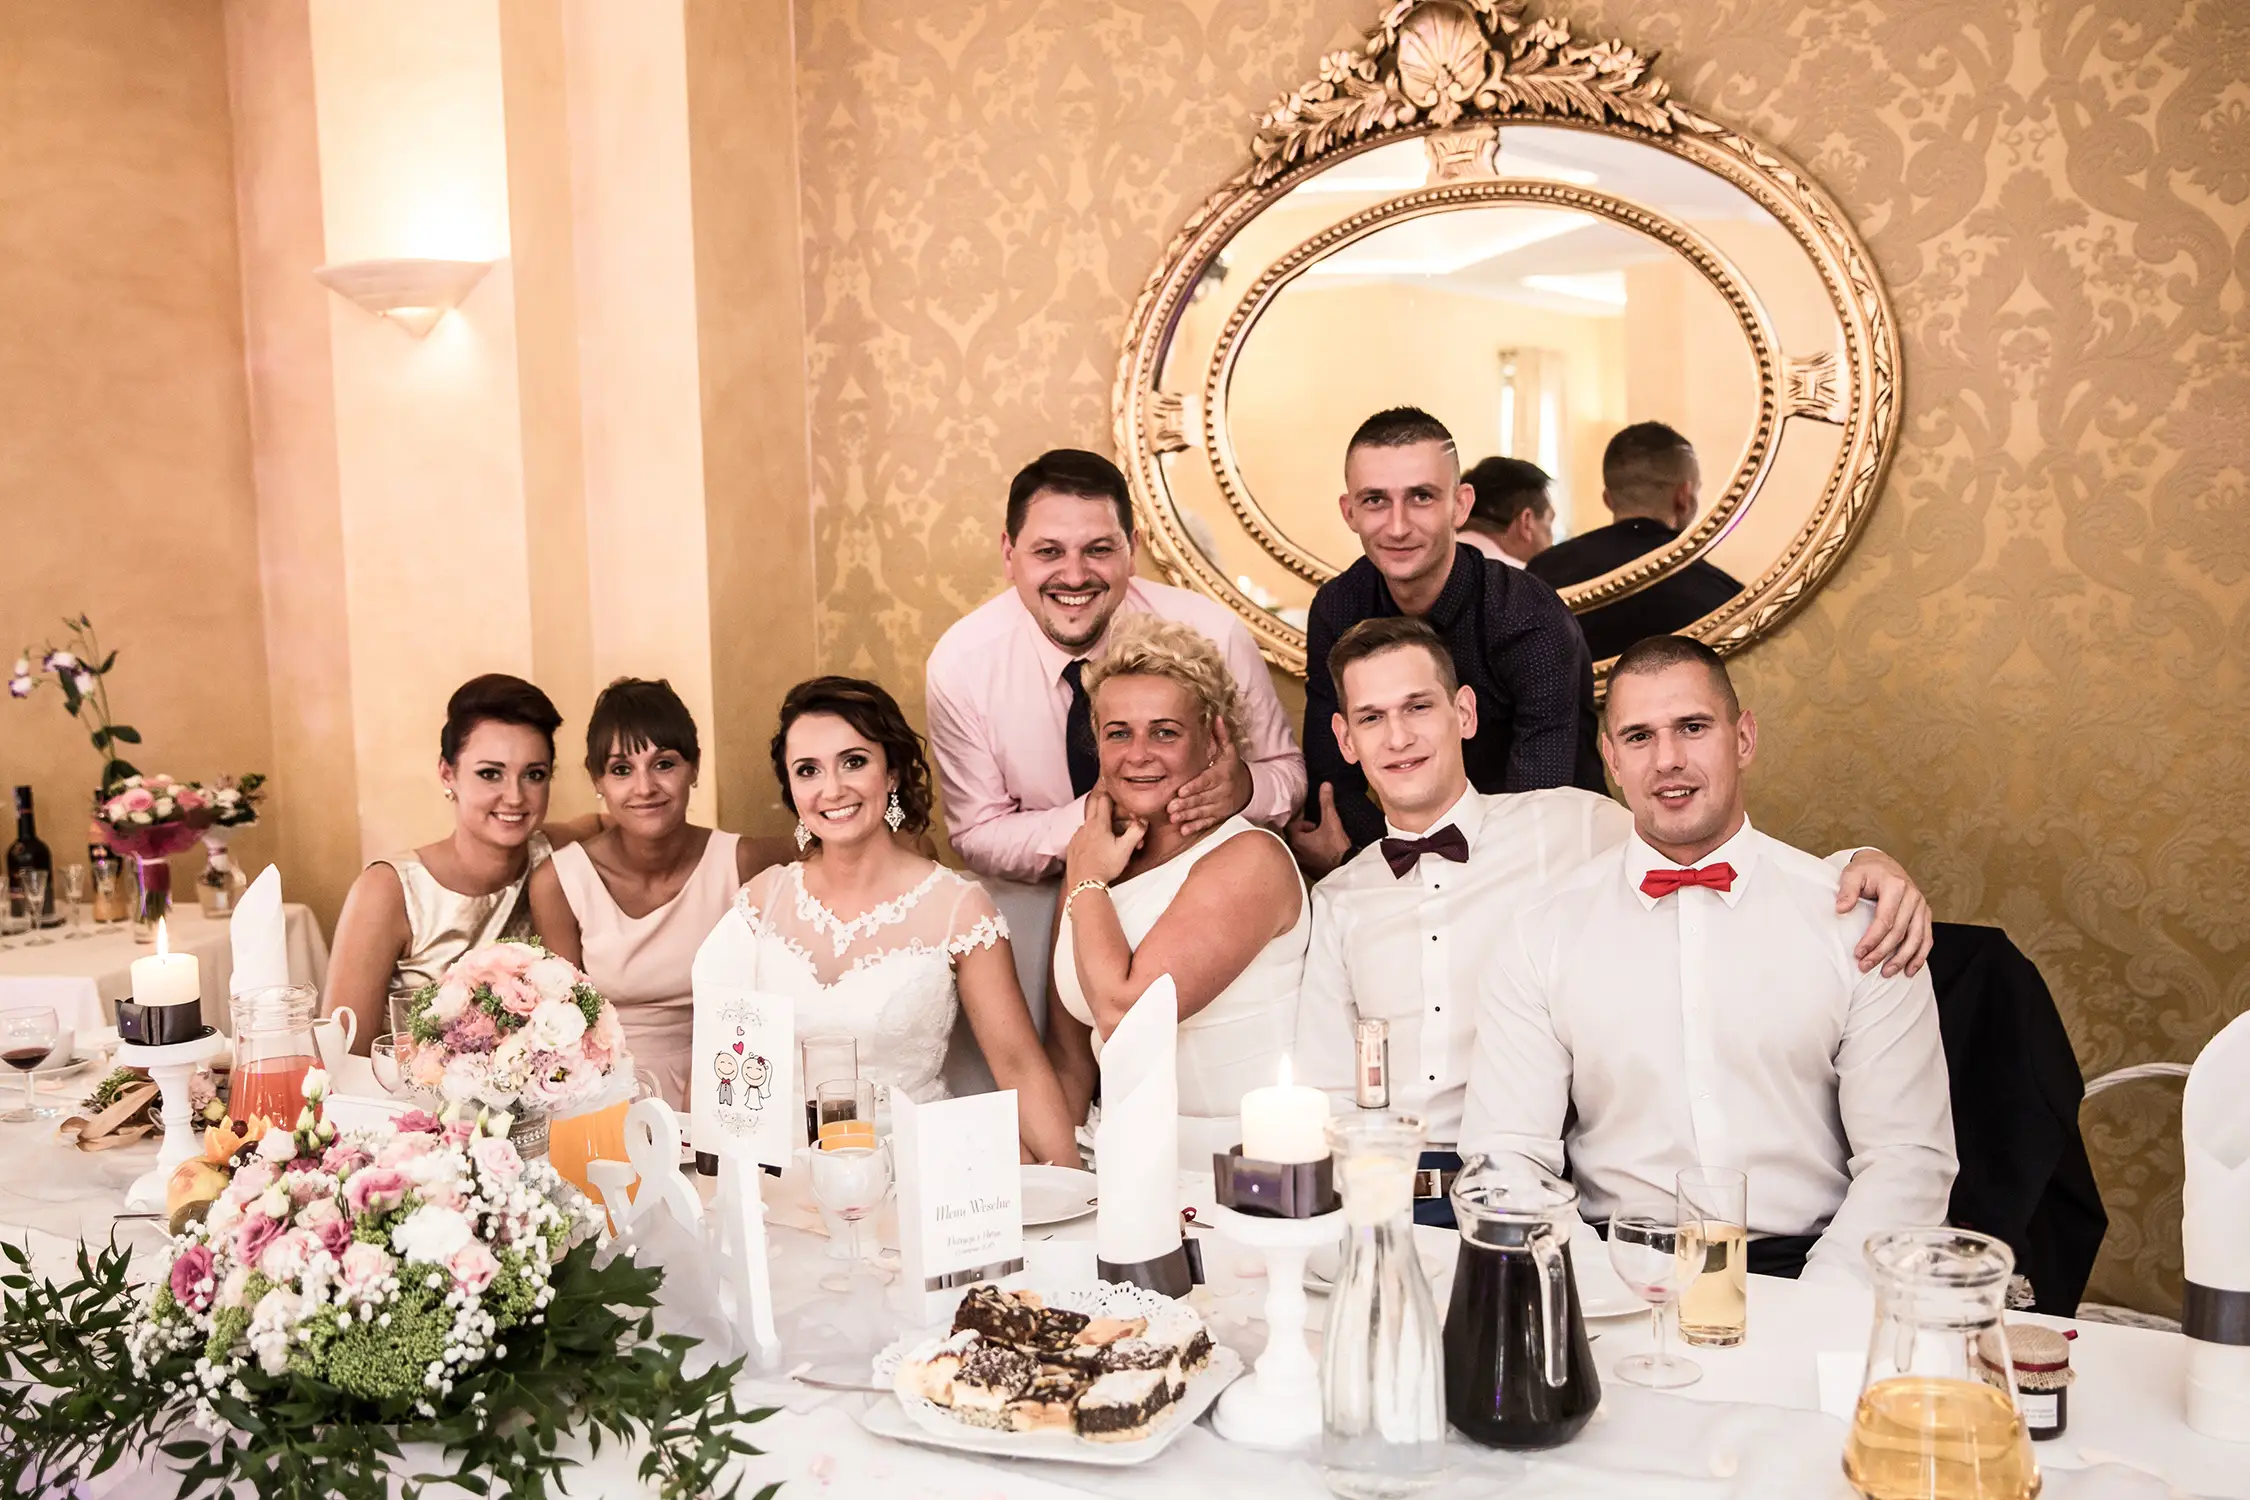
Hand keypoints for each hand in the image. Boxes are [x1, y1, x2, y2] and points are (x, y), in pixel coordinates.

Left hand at [1064, 791, 1144, 887]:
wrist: (1085, 883)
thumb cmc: (1105, 866)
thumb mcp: (1126, 849)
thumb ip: (1136, 831)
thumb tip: (1143, 820)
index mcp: (1099, 823)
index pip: (1104, 800)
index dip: (1112, 797)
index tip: (1118, 798)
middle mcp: (1086, 826)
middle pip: (1094, 806)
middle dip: (1105, 807)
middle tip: (1115, 812)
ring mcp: (1077, 835)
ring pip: (1090, 823)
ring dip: (1100, 825)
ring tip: (1111, 838)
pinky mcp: (1073, 845)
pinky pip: (1083, 834)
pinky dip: (1091, 836)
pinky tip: (1098, 847)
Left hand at [1167, 716, 1251, 836]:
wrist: (1248, 788)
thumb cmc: (1231, 767)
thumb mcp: (1230, 751)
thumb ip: (1221, 736)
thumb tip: (1217, 717)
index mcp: (1222, 774)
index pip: (1206, 781)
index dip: (1194, 787)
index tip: (1181, 791)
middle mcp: (1223, 791)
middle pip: (1203, 798)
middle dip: (1187, 804)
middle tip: (1171, 808)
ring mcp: (1222, 805)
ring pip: (1204, 812)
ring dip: (1188, 816)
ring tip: (1174, 819)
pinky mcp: (1220, 816)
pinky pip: (1208, 822)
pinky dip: (1196, 826)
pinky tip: (1184, 829)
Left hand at [1288, 783, 1350, 879]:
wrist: (1346, 870)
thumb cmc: (1337, 847)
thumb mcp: (1332, 822)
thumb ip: (1326, 803)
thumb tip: (1325, 785)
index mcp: (1296, 840)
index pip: (1292, 826)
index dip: (1304, 823)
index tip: (1316, 826)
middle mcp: (1294, 853)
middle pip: (1292, 838)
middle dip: (1303, 834)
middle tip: (1318, 834)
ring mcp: (1300, 864)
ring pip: (1297, 849)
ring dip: (1305, 845)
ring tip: (1320, 844)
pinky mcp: (1307, 872)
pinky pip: (1302, 860)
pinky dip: (1308, 856)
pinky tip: (1321, 855)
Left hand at [1837, 849, 1932, 976]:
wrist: (1882, 864)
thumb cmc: (1866, 871)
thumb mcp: (1852, 874)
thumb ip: (1847, 890)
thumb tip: (1840, 909)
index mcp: (1896, 886)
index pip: (1885, 920)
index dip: (1872, 939)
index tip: (1858, 953)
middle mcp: (1913, 896)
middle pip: (1899, 932)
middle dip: (1882, 953)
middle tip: (1865, 966)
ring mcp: (1921, 906)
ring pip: (1916, 938)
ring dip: (1902, 959)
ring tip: (1887, 973)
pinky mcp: (1924, 913)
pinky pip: (1926, 938)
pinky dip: (1920, 955)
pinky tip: (1910, 969)